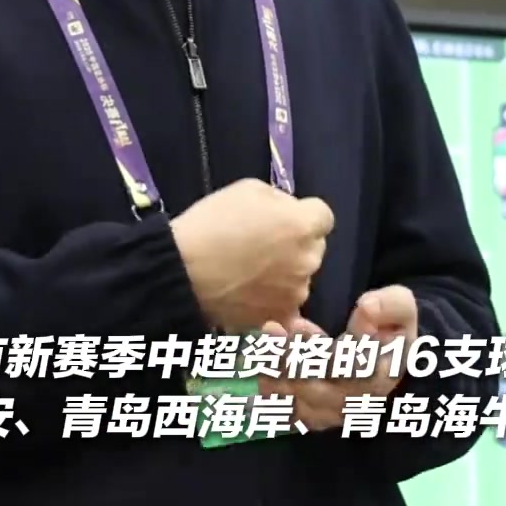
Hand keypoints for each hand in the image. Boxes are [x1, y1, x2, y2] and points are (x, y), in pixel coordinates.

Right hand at [171, 179, 333, 332]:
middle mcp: (309, 260)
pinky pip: (286, 306)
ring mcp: (296, 292)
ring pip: (300, 278)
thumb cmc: (213, 222)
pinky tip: (252, 294)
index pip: (323, 217)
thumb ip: (279, 200)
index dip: (303, 216)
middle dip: (296, 245)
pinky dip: (273, 300)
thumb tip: (289, 212)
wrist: (182, 270)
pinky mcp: (280, 316)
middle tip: (263, 246)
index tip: (281, 220)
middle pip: (313, 248)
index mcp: (303, 225)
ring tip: (251, 273)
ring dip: (285, 274)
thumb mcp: (248, 190)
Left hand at [257, 285, 418, 432]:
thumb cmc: (390, 326)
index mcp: (381, 375)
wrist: (387, 352)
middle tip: (269, 330)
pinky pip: (287, 415)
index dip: (318, 350)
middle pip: (316, 390)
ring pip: (298, 404)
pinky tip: (259, 368)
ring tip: (262, 344)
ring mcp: (334, 413)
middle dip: (287, 360)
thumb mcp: (401, 306)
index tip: (297, 323)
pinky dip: (270, 394)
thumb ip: (390, 305)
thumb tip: (366, 308)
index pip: (347, 370)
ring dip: (274, 375)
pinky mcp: (315, 416)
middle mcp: (356, 402)